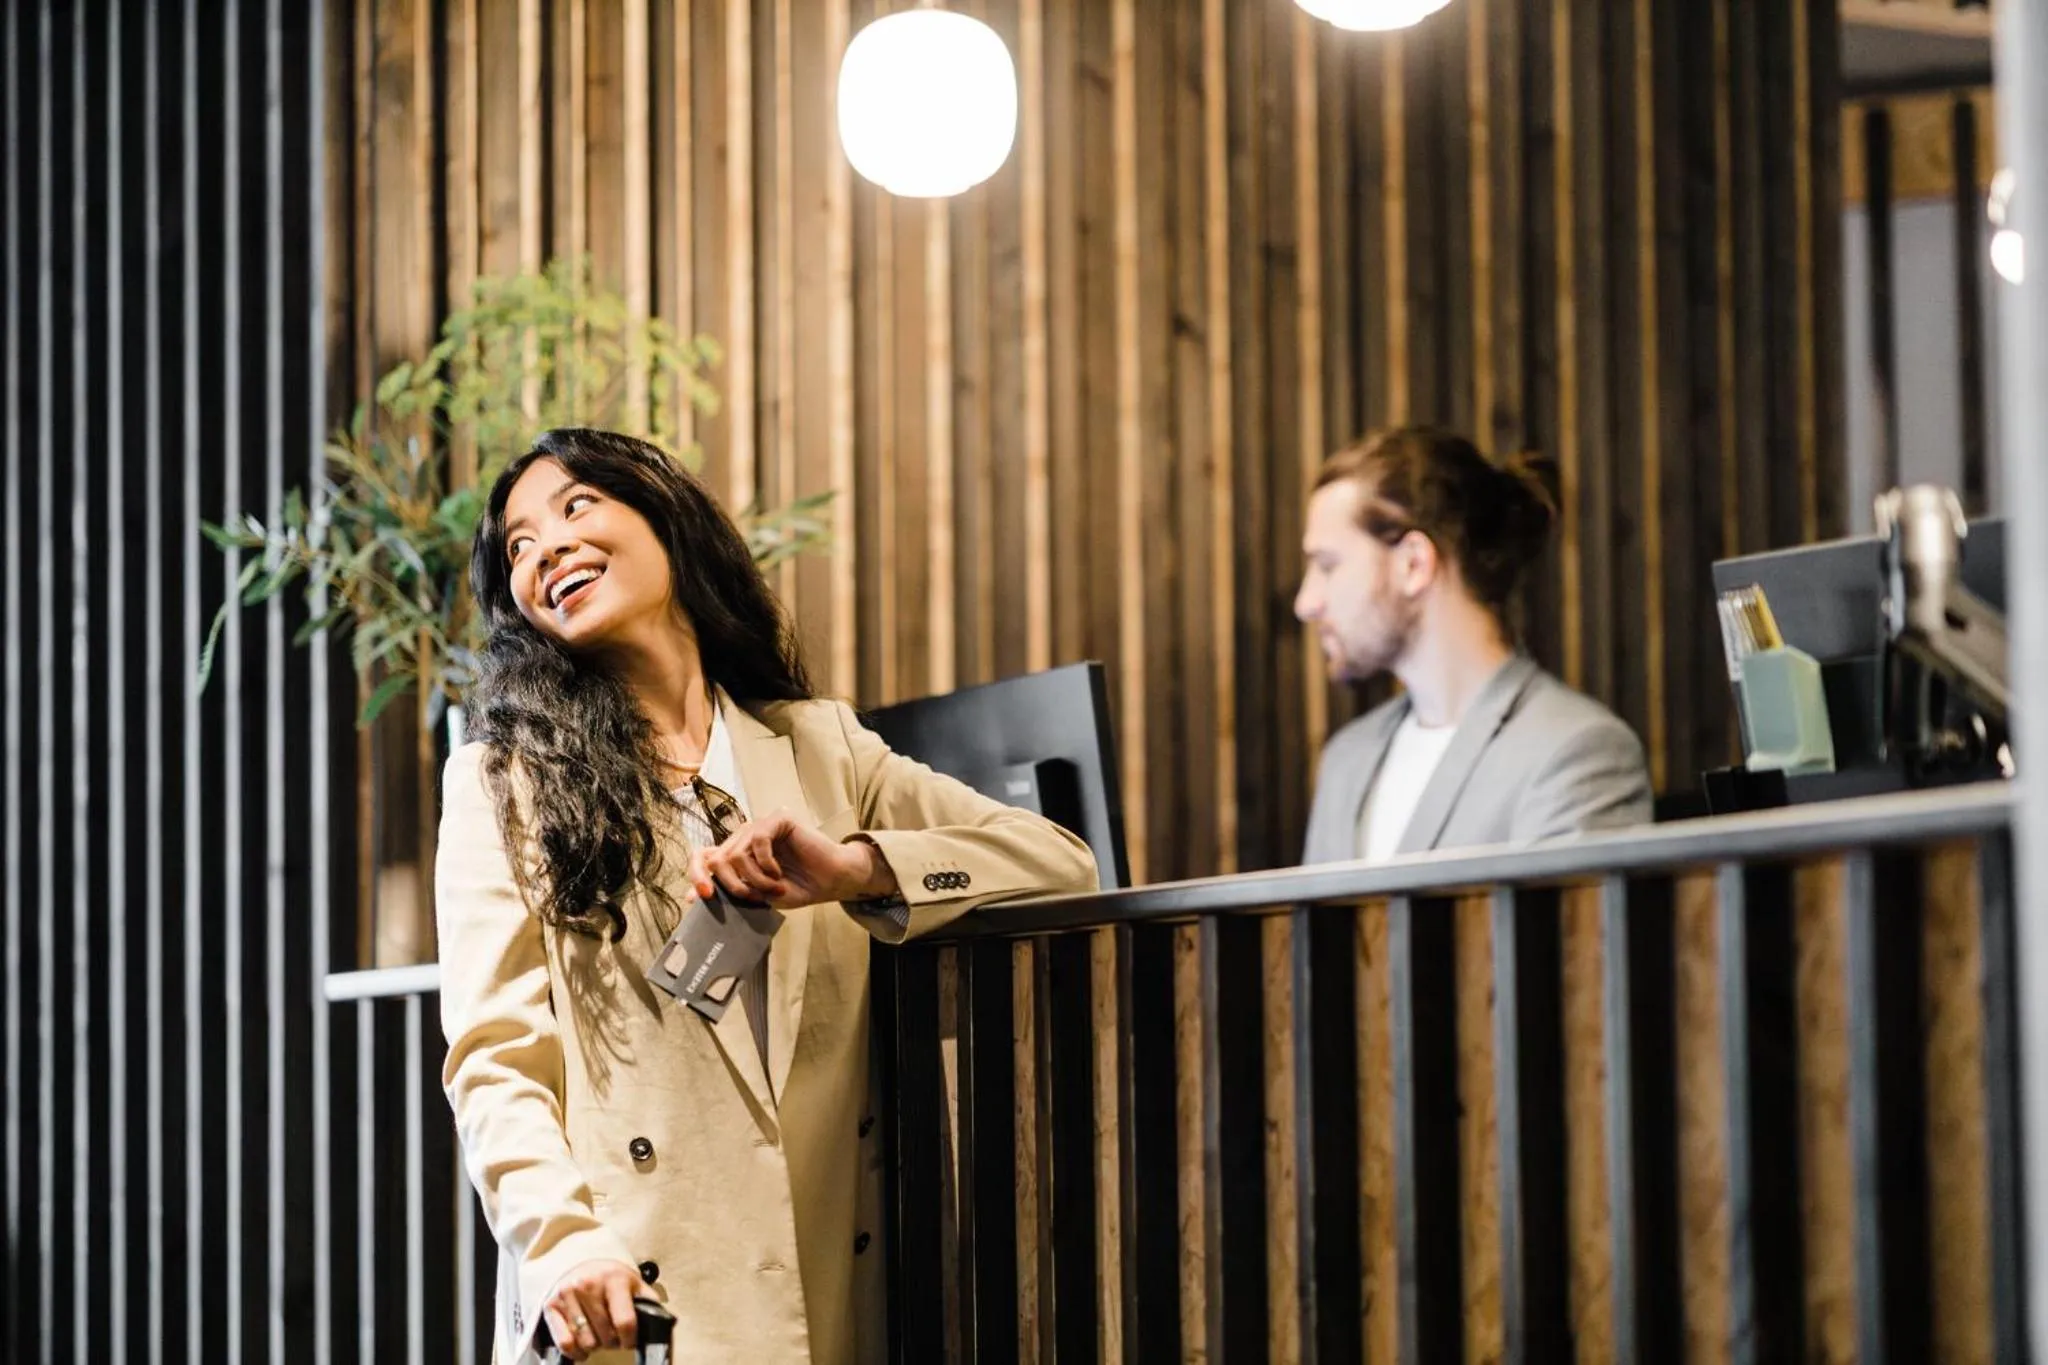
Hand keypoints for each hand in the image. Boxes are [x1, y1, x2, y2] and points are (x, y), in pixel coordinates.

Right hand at [541, 1259, 639, 1359]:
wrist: (583, 1264)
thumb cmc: (612, 1279)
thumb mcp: (634, 1283)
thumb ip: (648, 1301)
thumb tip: (661, 1322)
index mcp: (614, 1279)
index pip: (625, 1321)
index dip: (630, 1339)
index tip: (629, 1342)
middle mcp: (588, 1284)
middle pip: (605, 1335)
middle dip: (613, 1342)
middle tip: (613, 1337)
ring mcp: (567, 1295)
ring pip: (586, 1341)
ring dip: (595, 1346)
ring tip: (599, 1336)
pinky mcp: (551, 1306)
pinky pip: (564, 1343)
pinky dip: (575, 1352)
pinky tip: (582, 1347)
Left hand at [688, 811, 897, 908]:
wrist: (831, 881)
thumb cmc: (797, 888)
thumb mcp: (758, 896)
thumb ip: (730, 893)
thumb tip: (692, 897)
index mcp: (736, 854)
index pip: (702, 857)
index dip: (696, 875)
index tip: (703, 897)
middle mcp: (744, 838)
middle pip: (716, 858)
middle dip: (732, 885)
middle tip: (752, 897)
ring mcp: (760, 827)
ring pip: (736, 853)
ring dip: (754, 879)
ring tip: (775, 888)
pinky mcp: (778, 820)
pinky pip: (758, 841)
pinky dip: (766, 864)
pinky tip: (778, 873)